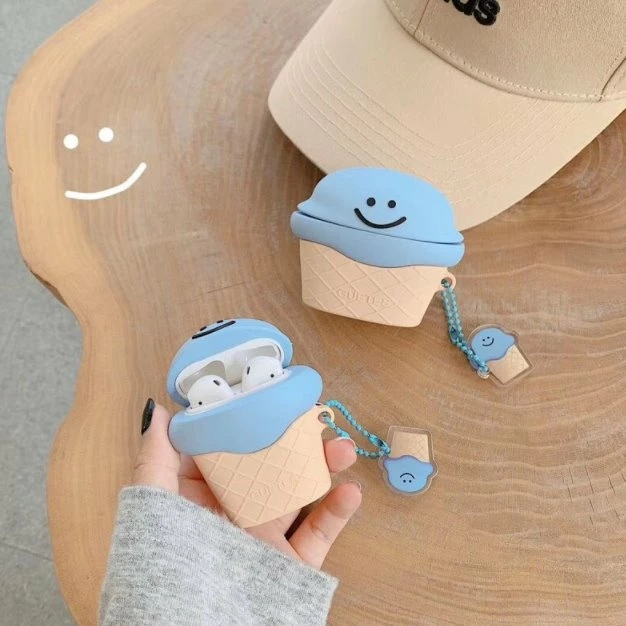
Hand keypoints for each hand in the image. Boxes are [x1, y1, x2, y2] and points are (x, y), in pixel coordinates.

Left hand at [133, 401, 361, 568]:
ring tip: (343, 448)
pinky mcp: (288, 564)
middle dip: (296, 438)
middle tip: (315, 416)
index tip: (272, 395)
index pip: (229, 448)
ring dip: (324, 467)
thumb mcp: (152, 503)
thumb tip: (161, 411)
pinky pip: (316, 536)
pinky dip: (336, 514)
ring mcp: (264, 537)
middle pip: (272, 465)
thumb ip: (155, 458)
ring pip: (300, 494)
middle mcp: (236, 511)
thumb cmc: (163, 563)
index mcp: (203, 494)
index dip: (251, 420)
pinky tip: (350, 492)